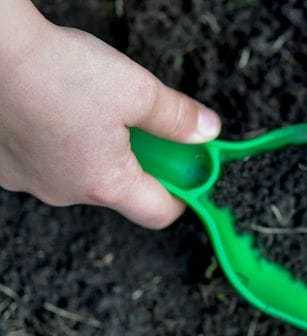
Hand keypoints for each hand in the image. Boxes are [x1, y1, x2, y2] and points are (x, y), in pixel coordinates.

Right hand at [0, 1, 220, 228]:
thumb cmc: (56, 70)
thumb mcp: (137, 90)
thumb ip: (176, 117)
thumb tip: (206, 130)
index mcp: (104, 183)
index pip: (158, 213)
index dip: (182, 195)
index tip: (189, 173)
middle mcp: (64, 192)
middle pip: (120, 190)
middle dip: (140, 162)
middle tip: (145, 126)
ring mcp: (30, 180)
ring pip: (82, 175)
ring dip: (99, 151)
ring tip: (96, 110)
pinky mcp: (6, 165)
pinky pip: (48, 163)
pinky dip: (63, 145)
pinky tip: (61, 112)